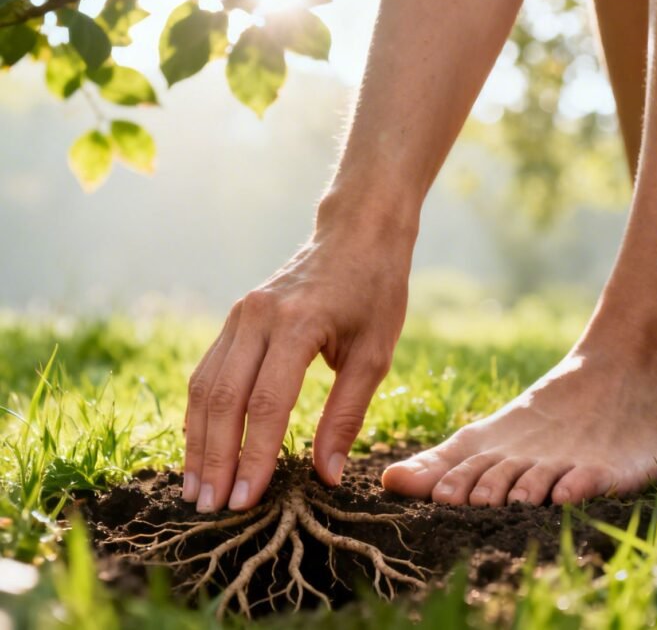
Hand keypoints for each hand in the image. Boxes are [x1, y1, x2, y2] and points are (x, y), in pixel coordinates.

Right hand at [182, 208, 413, 511]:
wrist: (355, 234)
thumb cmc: (374, 292)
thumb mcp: (375, 354)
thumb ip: (347, 414)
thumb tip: (325, 474)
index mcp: (298, 324)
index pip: (267, 402)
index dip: (254, 455)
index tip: (246, 500)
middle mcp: (257, 317)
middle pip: (223, 398)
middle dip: (214, 458)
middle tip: (209, 508)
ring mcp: (240, 315)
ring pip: (204, 385)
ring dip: (197, 440)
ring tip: (195, 488)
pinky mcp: (234, 319)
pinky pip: (207, 370)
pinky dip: (201, 413)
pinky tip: (199, 445)